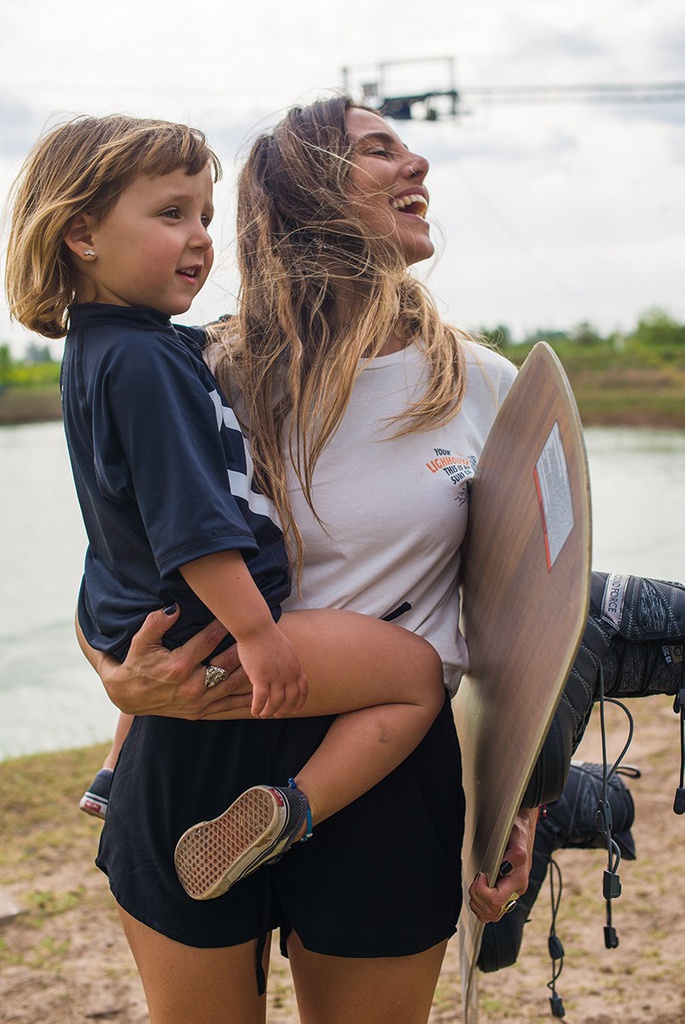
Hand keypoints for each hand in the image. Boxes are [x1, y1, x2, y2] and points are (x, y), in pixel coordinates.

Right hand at [75, 606, 251, 718]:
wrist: (127, 697)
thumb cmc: (135, 664)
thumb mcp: (140, 642)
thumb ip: (156, 623)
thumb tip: (174, 607)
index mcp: (178, 666)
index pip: (208, 640)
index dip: (224, 625)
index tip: (237, 614)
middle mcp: (191, 686)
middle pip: (226, 663)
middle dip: (245, 648)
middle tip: (262, 635)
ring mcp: (197, 702)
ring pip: (232, 684)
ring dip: (251, 672)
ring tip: (267, 659)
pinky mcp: (200, 713)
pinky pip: (228, 706)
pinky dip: (247, 699)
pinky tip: (263, 691)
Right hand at [236, 621, 307, 717]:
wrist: (256, 628)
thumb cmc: (267, 636)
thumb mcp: (285, 650)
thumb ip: (288, 663)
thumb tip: (286, 672)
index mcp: (296, 666)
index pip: (303, 689)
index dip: (299, 702)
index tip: (294, 710)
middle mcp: (288, 674)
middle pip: (290, 699)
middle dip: (285, 710)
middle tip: (277, 715)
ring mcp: (276, 676)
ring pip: (275, 702)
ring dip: (269, 711)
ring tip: (262, 714)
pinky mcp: (261, 677)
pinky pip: (261, 699)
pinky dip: (257, 708)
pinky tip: (253, 711)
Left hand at [467, 805, 536, 923]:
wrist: (522, 830)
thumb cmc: (517, 833)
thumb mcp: (516, 838)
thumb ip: (514, 855)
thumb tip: (506, 868)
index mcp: (519, 878)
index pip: (496, 899)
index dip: (481, 890)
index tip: (479, 875)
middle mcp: (516, 889)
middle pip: (492, 910)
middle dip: (477, 897)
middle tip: (475, 880)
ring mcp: (511, 894)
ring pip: (492, 915)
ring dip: (479, 904)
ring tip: (476, 888)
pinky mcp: (506, 895)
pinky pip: (494, 913)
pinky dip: (482, 908)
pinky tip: (479, 896)